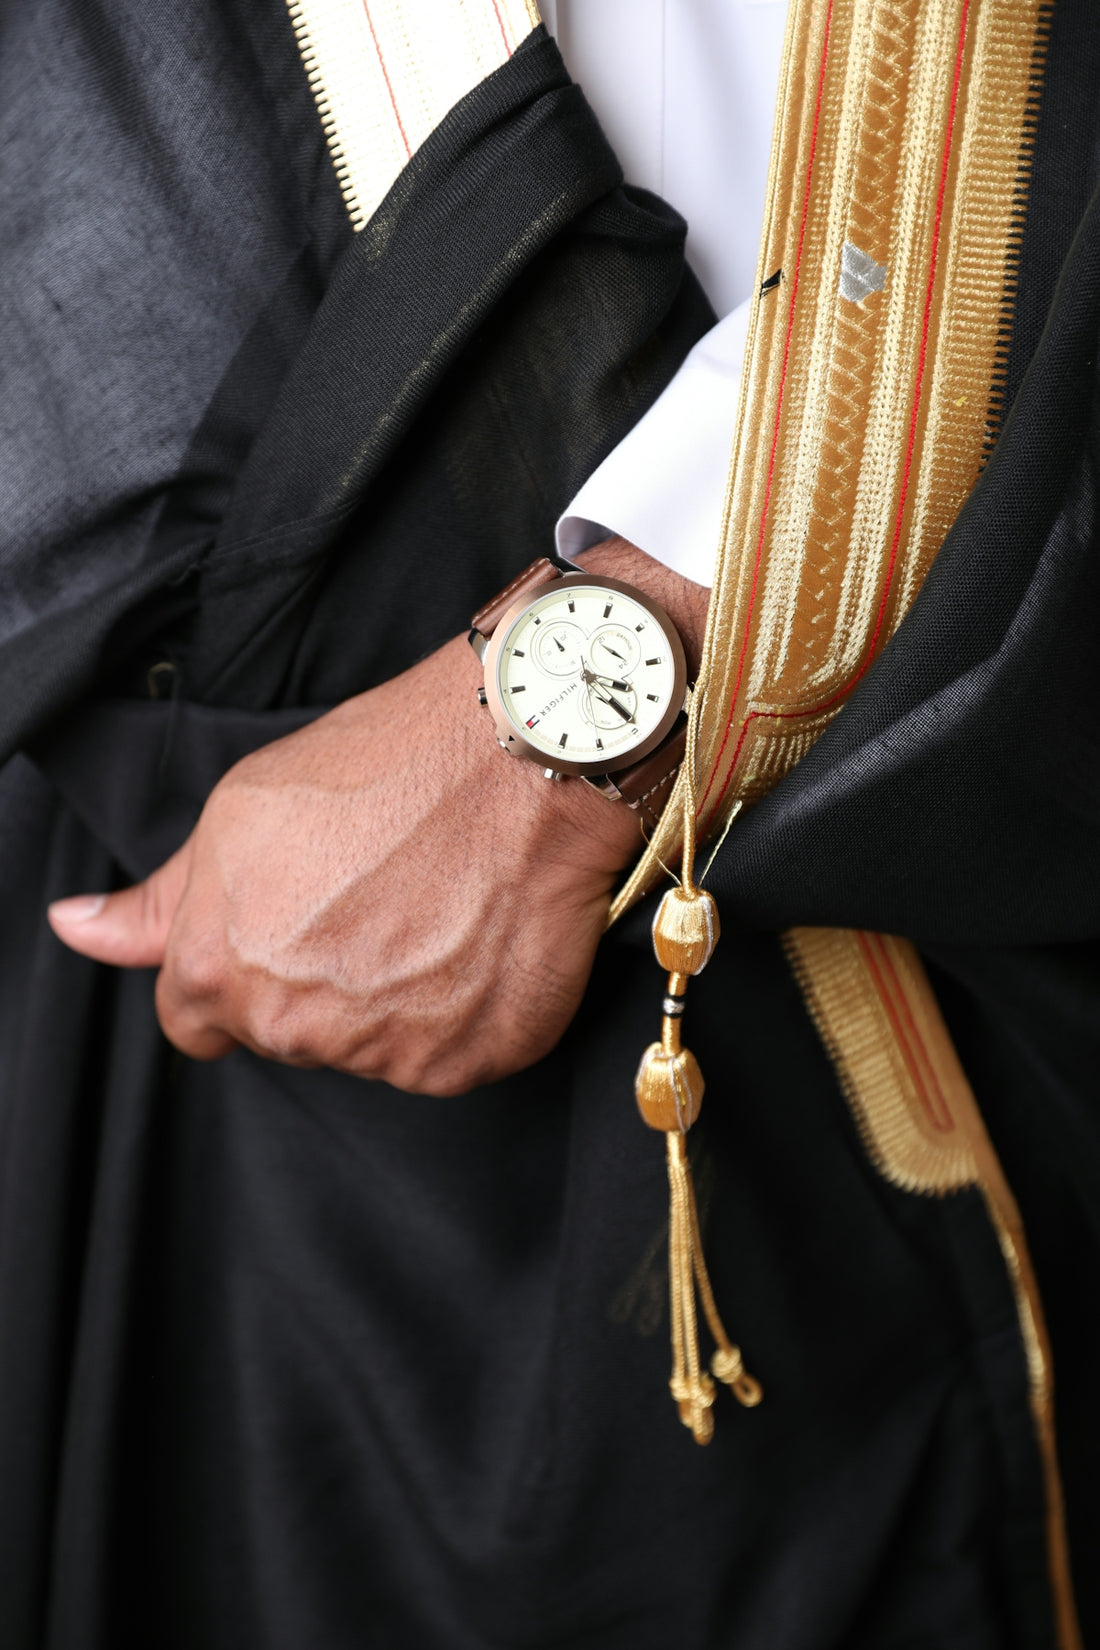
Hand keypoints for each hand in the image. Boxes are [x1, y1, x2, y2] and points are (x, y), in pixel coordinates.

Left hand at [48, 540, 708, 1093]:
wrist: (517, 757)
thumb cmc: (381, 765)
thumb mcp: (239, 815)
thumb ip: (160, 901)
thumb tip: (74, 931)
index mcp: (223, 972)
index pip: (196, 1021)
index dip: (238, 970)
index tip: (288, 931)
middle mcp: (298, 1027)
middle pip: (287, 1035)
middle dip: (317, 983)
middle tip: (375, 897)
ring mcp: (389, 1052)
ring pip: (371, 1048)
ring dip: (395, 999)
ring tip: (435, 906)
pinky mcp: (471, 1060)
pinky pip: (450, 1054)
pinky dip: (464, 1010)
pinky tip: (479, 935)